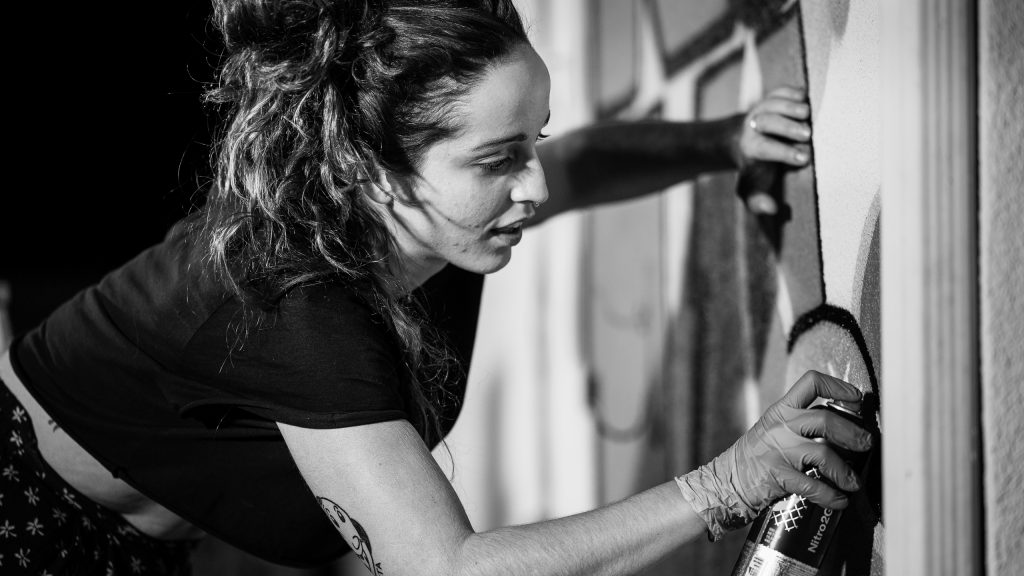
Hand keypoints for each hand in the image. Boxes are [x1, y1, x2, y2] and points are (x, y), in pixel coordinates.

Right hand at [675, 370, 872, 540]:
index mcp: (781, 409)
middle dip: (853, 434)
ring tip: (853, 482)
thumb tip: (843, 425)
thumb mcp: (773, 428)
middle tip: (866, 444)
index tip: (856, 401)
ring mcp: (778, 450)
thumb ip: (800, 422)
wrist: (724, 482)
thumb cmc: (755, 456)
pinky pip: (813, 486)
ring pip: (823, 453)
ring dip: (845, 471)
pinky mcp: (777, 476)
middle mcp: (780, 425)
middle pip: (825, 419)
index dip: (838, 387)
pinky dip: (831, 496)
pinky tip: (839, 500)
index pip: (811, 382)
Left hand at [733, 86, 812, 215]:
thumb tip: (771, 209)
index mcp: (749, 148)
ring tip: (808, 113)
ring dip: (790, 107)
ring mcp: (762, 108)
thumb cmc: (755, 168)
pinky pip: (781, 90)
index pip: (764, 148)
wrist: (742, 140)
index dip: (783, 152)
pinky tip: (806, 97)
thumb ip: (757, 201)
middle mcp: (753, 125)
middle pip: (767, 122)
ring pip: (773, 103)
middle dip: (786, 128)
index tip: (804, 158)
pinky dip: (793, 92)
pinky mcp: (772, 97)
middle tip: (807, 134)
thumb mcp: (751, 188)